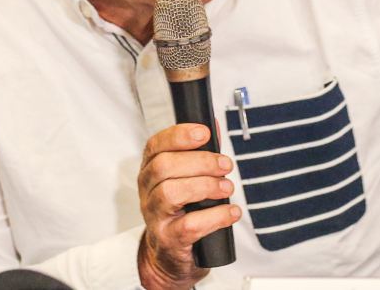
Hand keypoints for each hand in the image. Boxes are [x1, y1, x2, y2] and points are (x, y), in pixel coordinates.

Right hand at [137, 123, 240, 289]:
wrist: (169, 255)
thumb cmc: (180, 211)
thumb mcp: (186, 179)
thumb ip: (199, 153)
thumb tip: (214, 125)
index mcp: (150, 171)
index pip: (156, 145)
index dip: (179, 135)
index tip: (204, 133)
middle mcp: (148, 192)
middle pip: (164, 166)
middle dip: (200, 161)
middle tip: (225, 165)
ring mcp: (155, 216)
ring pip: (172, 193)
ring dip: (206, 186)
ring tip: (226, 187)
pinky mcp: (169, 239)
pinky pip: (189, 225)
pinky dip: (216, 216)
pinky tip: (231, 212)